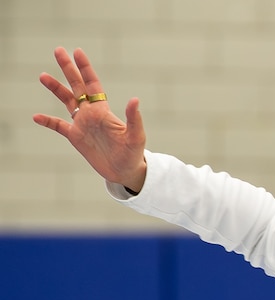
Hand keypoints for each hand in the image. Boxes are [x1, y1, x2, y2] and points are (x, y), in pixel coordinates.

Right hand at [33, 47, 146, 192]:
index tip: (77, 52)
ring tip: (43, 75)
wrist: (124, 171)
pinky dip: (48, 121)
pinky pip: (58, 126)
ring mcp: (82, 124)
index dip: (85, 68)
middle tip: (58, 50)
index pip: (93, 84)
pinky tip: (36, 116)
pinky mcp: (76, 137)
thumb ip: (133, 118)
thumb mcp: (136, 136)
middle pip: (77, 86)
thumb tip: (135, 99)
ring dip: (55, 88)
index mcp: (103, 110)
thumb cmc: (133, 154)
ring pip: (66, 101)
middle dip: (68, 69)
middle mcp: (91, 113)